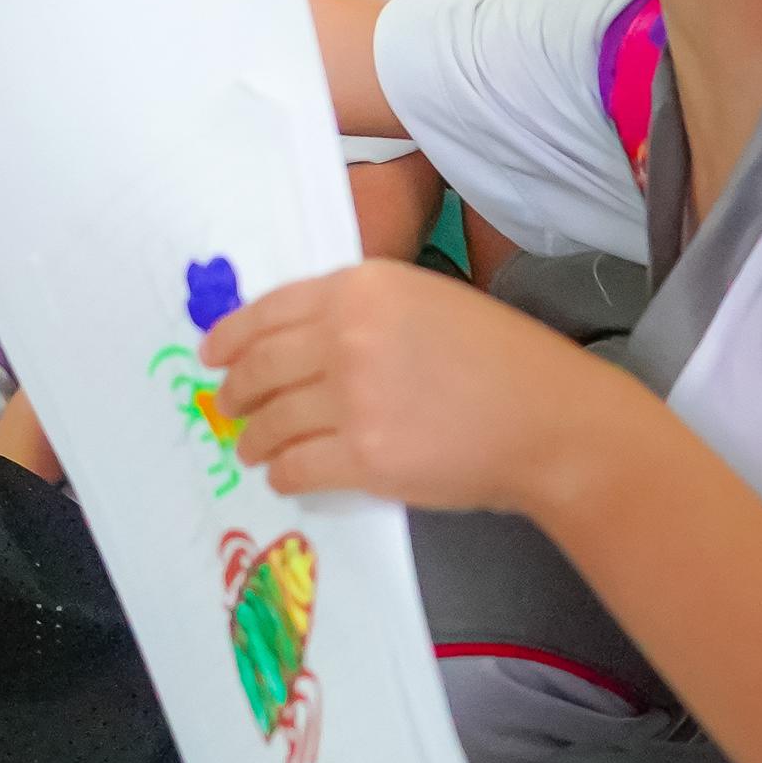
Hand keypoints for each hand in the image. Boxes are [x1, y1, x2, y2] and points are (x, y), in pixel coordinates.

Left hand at [204, 260, 618, 512]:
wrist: (549, 420)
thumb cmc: (501, 360)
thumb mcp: (427, 300)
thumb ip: (361, 311)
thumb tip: (297, 342)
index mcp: (362, 286)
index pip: (270, 310)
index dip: (231, 336)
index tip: (212, 355)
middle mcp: (347, 335)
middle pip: (261, 367)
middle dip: (235, 392)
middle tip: (228, 407)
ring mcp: (353, 398)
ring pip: (273, 421)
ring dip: (254, 438)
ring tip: (252, 448)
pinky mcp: (364, 457)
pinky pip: (298, 466)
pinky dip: (284, 474)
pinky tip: (286, 476)